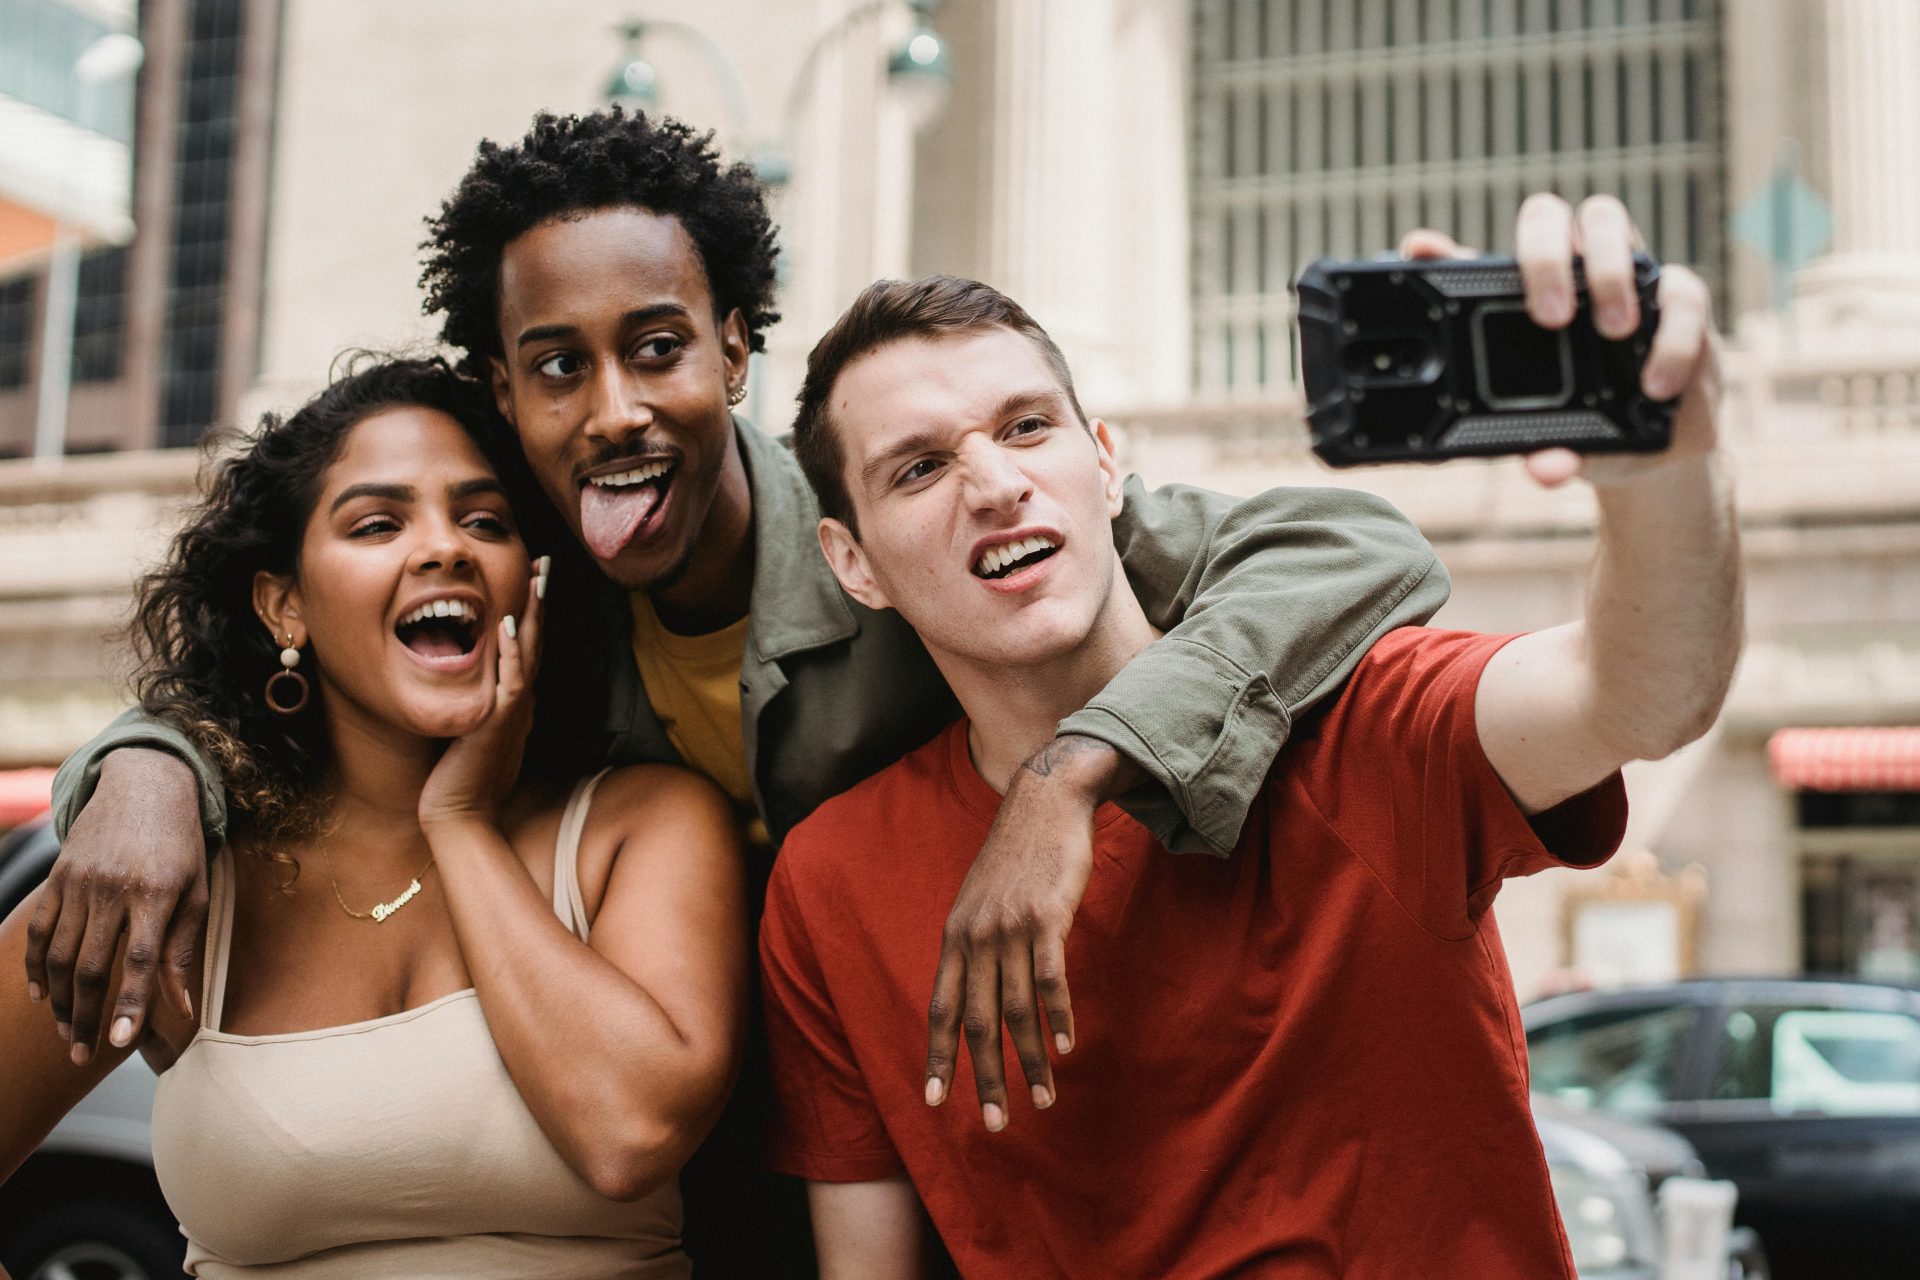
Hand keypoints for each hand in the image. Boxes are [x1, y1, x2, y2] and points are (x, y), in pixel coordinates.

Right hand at [25, 748, 206, 1063]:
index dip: (128, 1004)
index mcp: (155, 893)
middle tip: (84, 1055)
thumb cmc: (181, 847)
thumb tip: (182, 1007)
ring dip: (60, 1003)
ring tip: (68, 1035)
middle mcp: (111, 889)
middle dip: (86, 1018)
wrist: (145, 787)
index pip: (139, 960)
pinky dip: (34, 968)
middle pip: (90, 967)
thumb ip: (183, 950)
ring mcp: (78, 883)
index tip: (119, 1043)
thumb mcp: (197, 893)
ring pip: (58, 956)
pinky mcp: (56, 879)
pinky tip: (41, 998)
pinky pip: (38, 932)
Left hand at [419, 558, 545, 830]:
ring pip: (528, 655)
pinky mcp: (498, 725)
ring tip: (536, 580)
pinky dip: (512, 653)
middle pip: (535, 643)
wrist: (462, 819)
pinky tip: (510, 626)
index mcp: (514, 704)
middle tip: (544, 564)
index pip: (527, 649)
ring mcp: (513, 713)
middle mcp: (519, 703)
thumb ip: (479, 711)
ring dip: (533, 616)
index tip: (532, 579)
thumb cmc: (464, 783)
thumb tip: (473, 689)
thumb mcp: (474, 736)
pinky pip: (510, 682)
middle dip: (539, 602)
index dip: (532, 613)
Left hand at [924, 736, 1137, 1130]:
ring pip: (1015, 1011)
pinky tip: (1066, 1047)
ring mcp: (1009, 928)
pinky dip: (1057, 1018)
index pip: (940, 1009)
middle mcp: (975, 937)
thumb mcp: (980, 900)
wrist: (1044, 800)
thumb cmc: (1017, 855)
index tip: (935, 1102)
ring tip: (1044, 1099)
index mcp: (955, 937)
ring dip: (1030, 1063)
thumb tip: (975, 992)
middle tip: (996, 1124)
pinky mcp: (1046, 917)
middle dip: (985, 1079)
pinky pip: (1049, 980)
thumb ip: (974, 944)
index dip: (937, 1057)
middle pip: (977, 1023)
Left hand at [1400, 192, 1719, 489]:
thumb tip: (1541, 467)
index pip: (1496, 250)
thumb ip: (1540, 443)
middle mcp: (1577, 273)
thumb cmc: (1584, 429)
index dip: (1459, 249)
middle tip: (1552, 318)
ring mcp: (1629, 280)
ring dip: (1610, 275)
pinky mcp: (1680, 304)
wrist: (1655, 451)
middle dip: (1549, 256)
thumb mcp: (1555, 439)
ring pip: (1613, 225)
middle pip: (1551, 216)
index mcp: (1532, 296)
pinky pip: (1685, 293)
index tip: (1428, 255)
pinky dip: (1672, 338)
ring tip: (1614, 334)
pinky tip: (1656, 385)